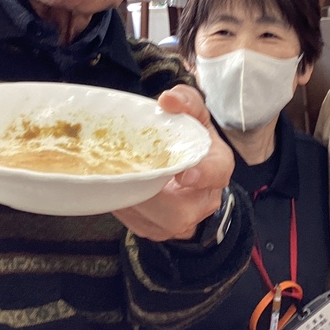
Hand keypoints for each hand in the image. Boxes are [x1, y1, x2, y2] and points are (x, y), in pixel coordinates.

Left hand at [112, 85, 232, 241]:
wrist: (189, 172)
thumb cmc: (192, 141)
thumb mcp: (196, 116)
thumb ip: (186, 102)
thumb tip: (167, 99)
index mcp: (218, 168)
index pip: (216, 174)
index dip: (202, 175)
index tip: (184, 174)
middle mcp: (202, 202)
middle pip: (175, 209)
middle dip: (147, 192)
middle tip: (124, 171)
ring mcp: (180, 222)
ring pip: (151, 220)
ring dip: (128, 198)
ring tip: (112, 175)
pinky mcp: (156, 230)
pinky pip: (134, 222)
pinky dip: (120, 203)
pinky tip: (112, 185)